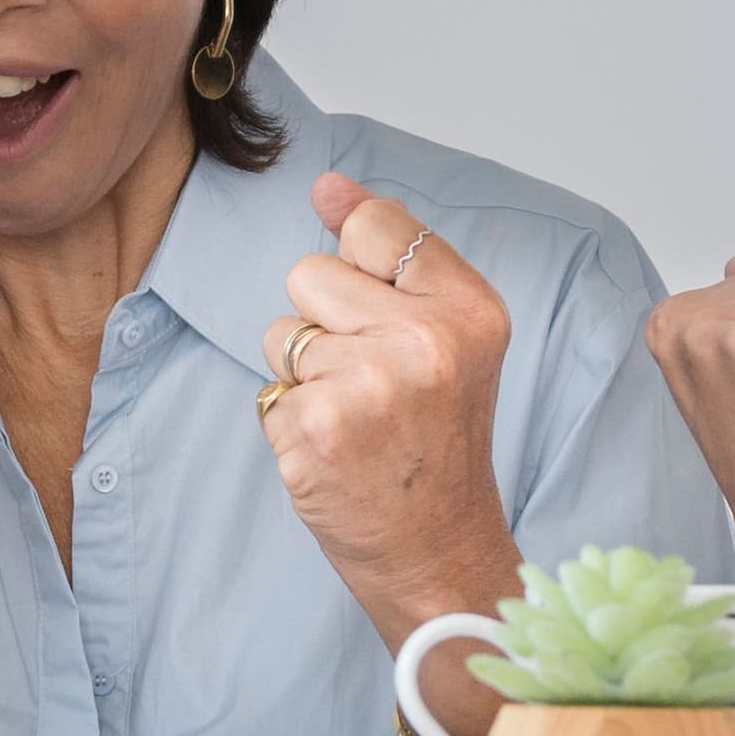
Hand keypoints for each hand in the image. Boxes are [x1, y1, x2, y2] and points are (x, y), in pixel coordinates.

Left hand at [258, 173, 519, 626]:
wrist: (438, 550)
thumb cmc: (437, 443)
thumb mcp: (449, 340)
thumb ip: (393, 257)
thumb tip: (326, 184)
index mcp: (468, 310)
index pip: (374, 224)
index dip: (355, 256)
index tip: (372, 304)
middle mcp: (424, 341)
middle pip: (309, 272)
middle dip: (324, 322)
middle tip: (372, 383)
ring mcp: (367, 386)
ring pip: (280, 334)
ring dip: (303, 375)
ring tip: (355, 418)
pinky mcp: (315, 429)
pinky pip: (266, 391)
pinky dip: (289, 423)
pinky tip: (334, 453)